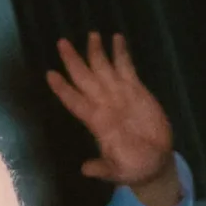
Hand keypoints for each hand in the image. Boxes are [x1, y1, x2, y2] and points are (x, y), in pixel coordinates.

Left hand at [44, 33, 179, 205]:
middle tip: (61, 42)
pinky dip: (121, 53)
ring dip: (95, 51)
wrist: (155, 162)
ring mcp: (119, 94)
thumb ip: (102, 168)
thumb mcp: (118, 171)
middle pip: (84, 77)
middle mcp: (103, 103)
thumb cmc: (132, 167)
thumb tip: (86, 170)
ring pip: (103, 68)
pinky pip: (126, 68)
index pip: (74, 101)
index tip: (50, 74)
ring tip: (91, 34)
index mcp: (96, 122)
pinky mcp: (137, 90)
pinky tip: (116, 38)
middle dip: (72, 60)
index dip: (63, 89)